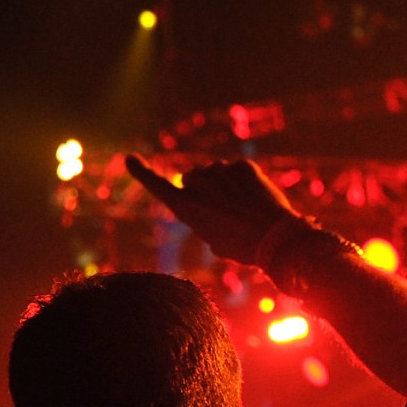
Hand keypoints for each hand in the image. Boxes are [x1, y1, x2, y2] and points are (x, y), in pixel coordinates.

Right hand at [125, 155, 306, 266]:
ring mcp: (220, 171)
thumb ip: (206, 217)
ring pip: (217, 172)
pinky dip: (246, 181)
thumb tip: (214, 202)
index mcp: (184, 207)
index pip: (157, 185)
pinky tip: (256, 199)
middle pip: (193, 178)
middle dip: (204, 188)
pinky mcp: (242, 165)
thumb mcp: (216, 240)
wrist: (275, 239)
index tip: (130, 159)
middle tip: (225, 212)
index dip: (143, 173)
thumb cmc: (242, 247)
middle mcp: (197, 184)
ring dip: (226, 184)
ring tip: (244, 208)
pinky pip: (239, 170)